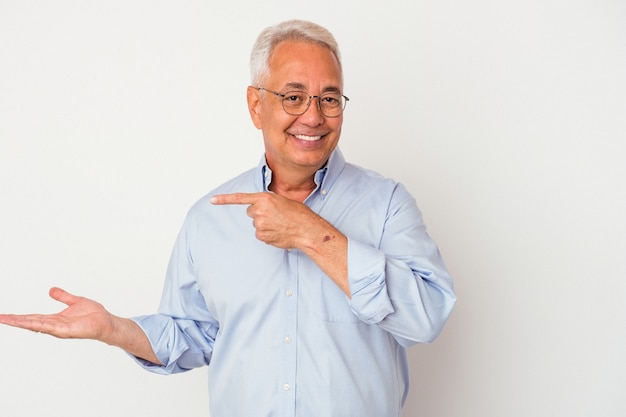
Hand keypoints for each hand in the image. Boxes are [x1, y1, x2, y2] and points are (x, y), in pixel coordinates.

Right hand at [0, 287, 161, 363]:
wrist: (107, 322)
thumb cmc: (93, 315)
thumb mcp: (75, 301)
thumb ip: (63, 296)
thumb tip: (50, 290)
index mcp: (55, 319)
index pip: (32, 317)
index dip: (18, 317)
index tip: (4, 315)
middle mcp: (54, 325)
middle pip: (30, 322)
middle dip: (14, 320)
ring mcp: (59, 329)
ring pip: (36, 325)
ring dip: (21, 323)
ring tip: (7, 320)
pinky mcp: (67, 330)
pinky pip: (50, 326)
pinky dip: (38, 325)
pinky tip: (28, 323)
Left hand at [211, 192, 322, 249]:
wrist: (306, 229)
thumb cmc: (298, 214)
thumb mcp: (282, 201)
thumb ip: (267, 203)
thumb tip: (260, 209)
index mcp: (264, 198)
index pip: (240, 198)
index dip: (225, 200)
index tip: (212, 200)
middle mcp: (259, 210)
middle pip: (251, 213)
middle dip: (260, 214)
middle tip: (275, 216)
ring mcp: (259, 224)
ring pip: (256, 224)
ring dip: (265, 225)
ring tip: (280, 224)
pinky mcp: (262, 235)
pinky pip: (260, 234)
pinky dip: (268, 234)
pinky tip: (278, 232)